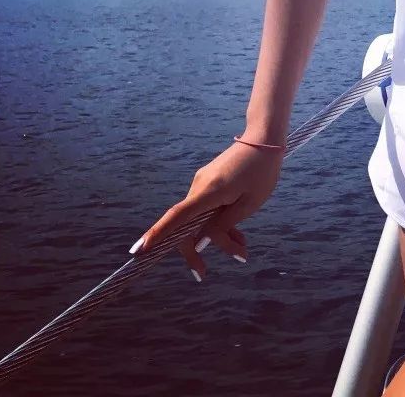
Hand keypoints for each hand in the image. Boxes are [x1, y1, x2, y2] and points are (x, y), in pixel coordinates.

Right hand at [129, 139, 283, 280]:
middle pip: (190, 225)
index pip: (177, 217)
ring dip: (219, 236)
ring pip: (201, 219)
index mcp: (208, 192)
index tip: (140, 250)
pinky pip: (207, 208)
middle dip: (204, 247)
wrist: (265, 137)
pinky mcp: (209, 182)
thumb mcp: (249, 203)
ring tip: (242, 248)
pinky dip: (220, 222)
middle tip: (216, 267)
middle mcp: (199, 188)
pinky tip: (238, 234)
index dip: (157, 234)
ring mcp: (202, 184)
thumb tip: (201, 243)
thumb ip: (224, 224)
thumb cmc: (261, 170)